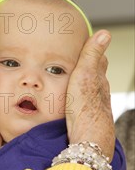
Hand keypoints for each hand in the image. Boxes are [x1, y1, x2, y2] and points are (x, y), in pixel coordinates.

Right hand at [66, 30, 114, 157]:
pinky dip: (74, 96)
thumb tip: (104, 33)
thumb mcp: (85, 75)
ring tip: (67, 78)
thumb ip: (92, 55)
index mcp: (98, 78)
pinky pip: (78, 101)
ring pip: (85, 89)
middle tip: (71, 59)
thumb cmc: (85, 106)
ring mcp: (92, 104)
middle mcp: (98, 90)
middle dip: (84, 67)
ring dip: (78, 83)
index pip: (97, 60)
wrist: (86, 136)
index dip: (91, 51)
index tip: (81, 43)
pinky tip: (66, 99)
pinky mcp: (84, 115)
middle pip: (92, 75)